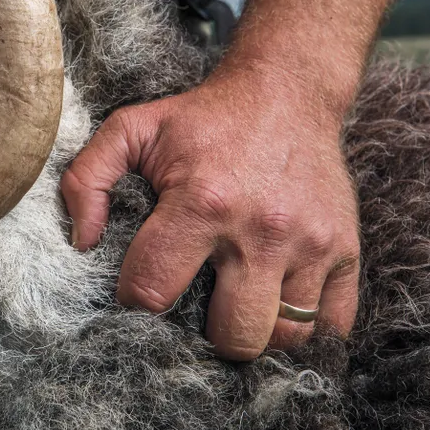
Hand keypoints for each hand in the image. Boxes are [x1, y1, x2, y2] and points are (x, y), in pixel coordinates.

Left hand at [62, 68, 359, 359]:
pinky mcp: (346, 249)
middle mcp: (261, 230)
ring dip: (255, 334)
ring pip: (285, 337)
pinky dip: (306, 331)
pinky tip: (276, 308)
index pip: (153, 290)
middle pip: (232, 335)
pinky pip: (333, 325)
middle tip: (195, 310)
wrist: (287, 92)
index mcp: (201, 203)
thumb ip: (87, 179)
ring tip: (235, 308)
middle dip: (204, 336)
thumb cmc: (202, 117)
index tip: (140, 290)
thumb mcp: (131, 128)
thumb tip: (83, 241)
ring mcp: (311, 243)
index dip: (136, 301)